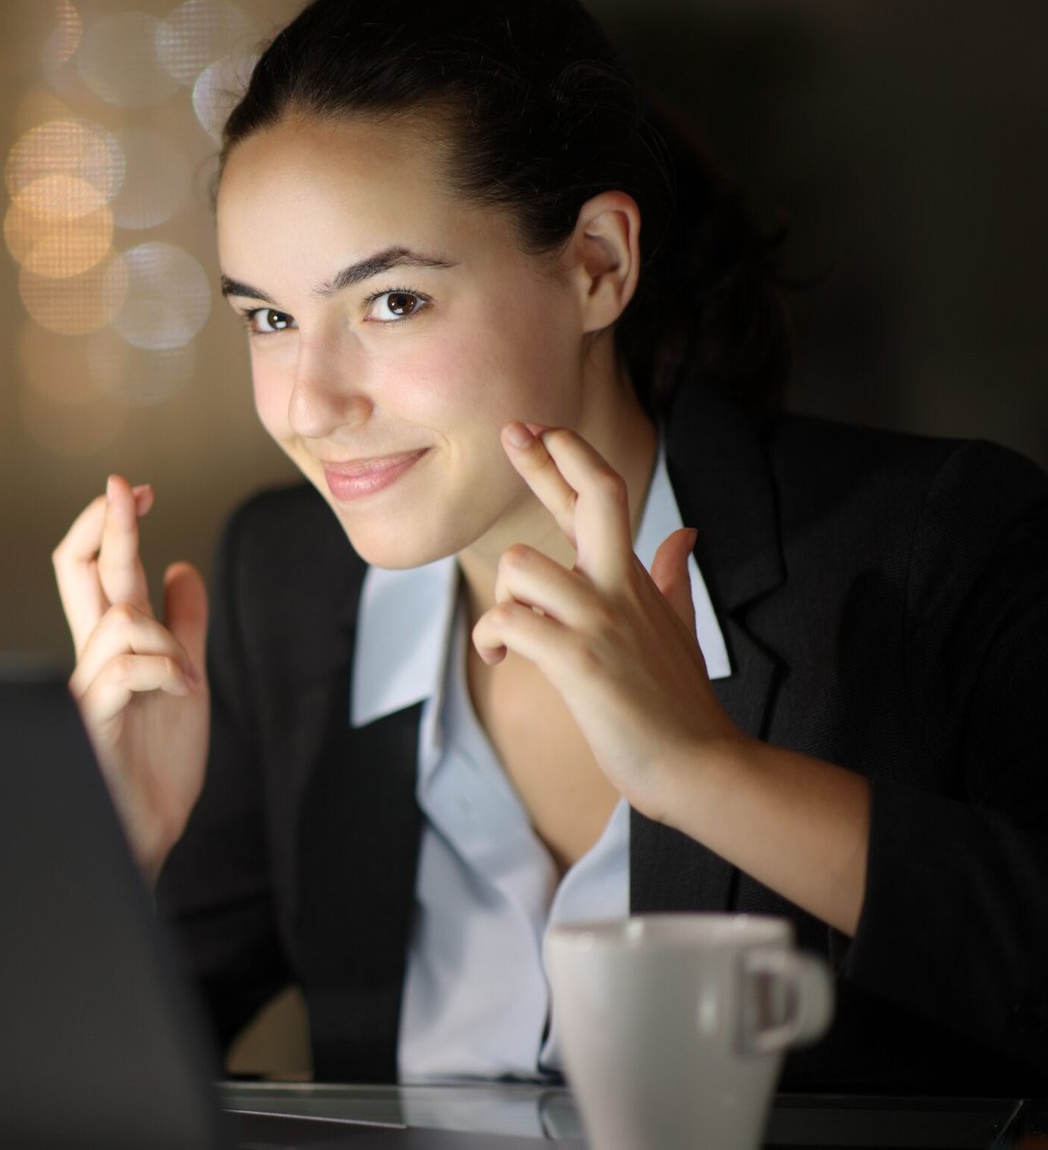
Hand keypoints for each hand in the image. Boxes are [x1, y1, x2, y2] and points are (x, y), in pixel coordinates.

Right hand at [53, 475, 209, 881]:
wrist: (144, 834)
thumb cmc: (155, 766)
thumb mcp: (185, 679)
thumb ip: (182, 626)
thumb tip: (184, 567)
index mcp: (112, 644)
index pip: (94, 568)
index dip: (112, 524)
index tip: (140, 490)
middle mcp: (91, 657)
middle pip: (78, 571)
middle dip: (105, 524)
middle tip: (124, 486)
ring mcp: (86, 686)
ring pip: (116, 616)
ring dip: (163, 633)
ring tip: (185, 673)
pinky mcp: (90, 719)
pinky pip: (120, 666)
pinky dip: (160, 666)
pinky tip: (180, 689)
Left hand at [470, 423, 741, 822]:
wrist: (702, 765)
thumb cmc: (680, 703)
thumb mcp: (680, 627)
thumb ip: (672, 578)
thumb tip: (684, 534)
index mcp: (632, 580)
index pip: (604, 501)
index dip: (569, 459)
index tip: (538, 428)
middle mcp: (617, 590)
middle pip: (594, 498)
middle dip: (547, 461)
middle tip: (511, 433)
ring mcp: (599, 623)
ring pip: (523, 565)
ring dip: (501, 597)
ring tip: (508, 635)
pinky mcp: (577, 661)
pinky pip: (509, 622)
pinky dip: (492, 637)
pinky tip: (501, 657)